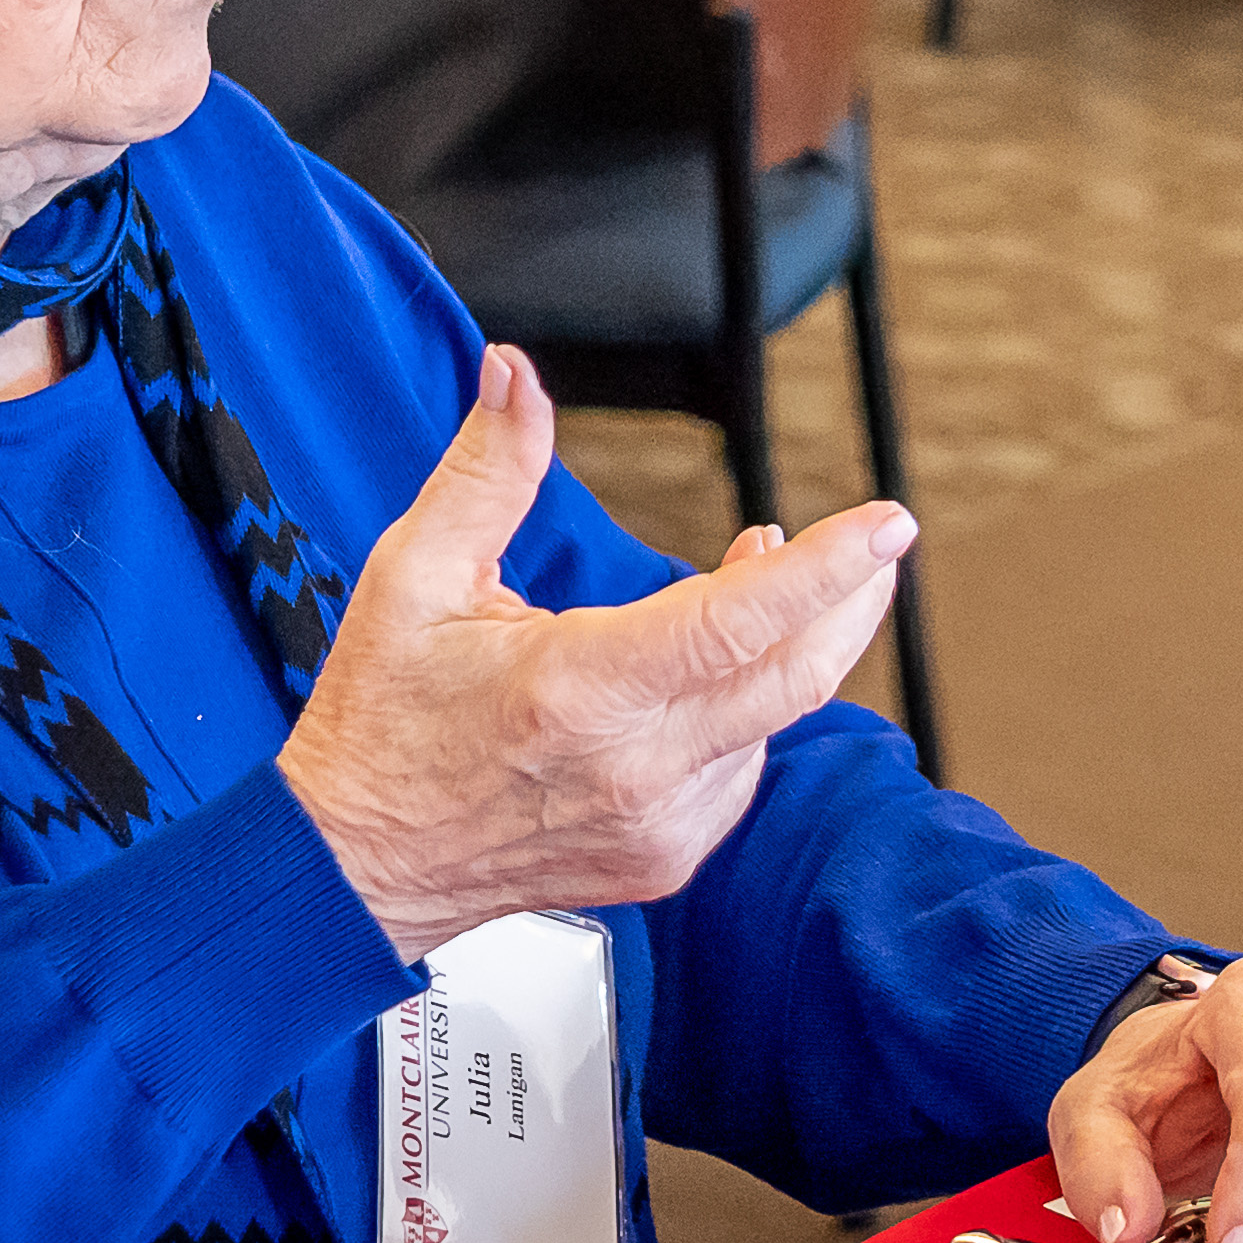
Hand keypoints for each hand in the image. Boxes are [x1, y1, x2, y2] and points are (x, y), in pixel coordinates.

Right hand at [277, 345, 909, 957]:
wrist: (355, 867)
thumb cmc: (381, 723)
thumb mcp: (415, 575)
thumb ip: (487, 469)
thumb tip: (515, 375)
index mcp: (575, 690)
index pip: (735, 623)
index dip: (824, 569)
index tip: (887, 524)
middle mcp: (632, 768)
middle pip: (795, 678)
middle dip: (853, 601)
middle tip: (877, 546)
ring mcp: (655, 824)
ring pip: (773, 723)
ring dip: (789, 648)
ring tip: (760, 583)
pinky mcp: (665, 858)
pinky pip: (742, 770)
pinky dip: (748, 711)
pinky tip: (711, 675)